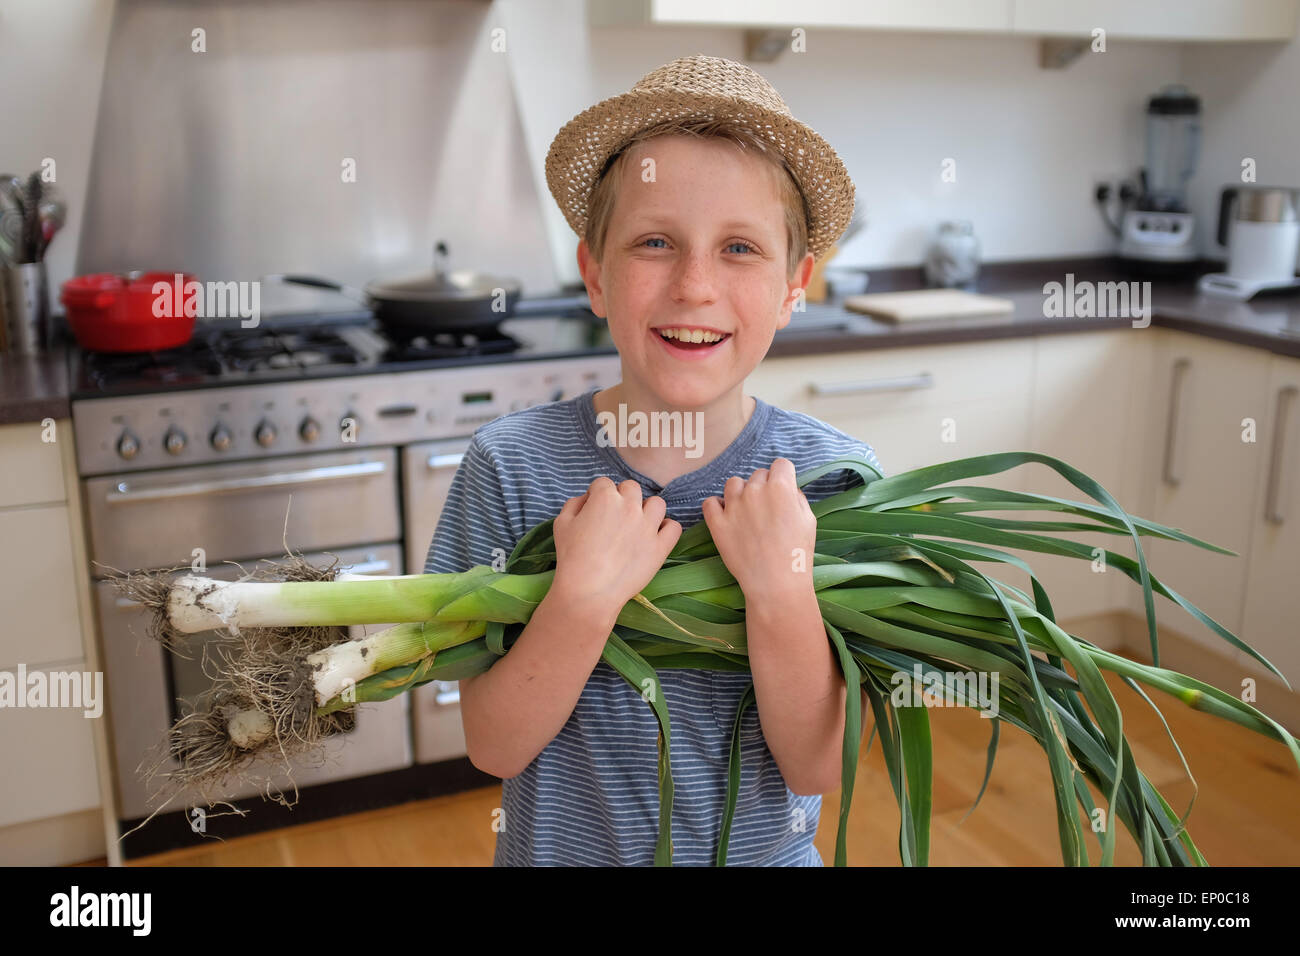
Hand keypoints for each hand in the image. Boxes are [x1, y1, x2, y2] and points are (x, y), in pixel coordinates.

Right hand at [551, 477, 681, 618]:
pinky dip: (666, 528)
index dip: (597, 495)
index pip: (604, 483)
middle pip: (631, 488)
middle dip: (622, 498)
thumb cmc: (571, 558)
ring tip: (637, 524)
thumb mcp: (561, 523)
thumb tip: (588, 499)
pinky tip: (654, 536)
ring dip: (647, 509)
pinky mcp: (660, 547)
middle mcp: (630, 507)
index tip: (594, 509)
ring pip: (657, 504)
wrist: (588, 592)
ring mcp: (648, 526)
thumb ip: (575, 503)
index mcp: (605, 498)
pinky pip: (674, 527)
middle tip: (614, 517)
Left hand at [702, 458, 816, 597]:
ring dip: (740, 493)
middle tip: (767, 510)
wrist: (776, 584)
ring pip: (734, 484)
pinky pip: (710, 502)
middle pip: (758, 474)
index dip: (784, 477)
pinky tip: (726, 517)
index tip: (783, 490)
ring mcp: (733, 506)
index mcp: (780, 487)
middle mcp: (754, 491)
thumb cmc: (797, 553)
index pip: (781, 465)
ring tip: (746, 512)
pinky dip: (717, 507)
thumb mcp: (808, 520)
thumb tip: (786, 488)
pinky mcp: (717, 523)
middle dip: (764, 487)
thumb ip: (796, 497)